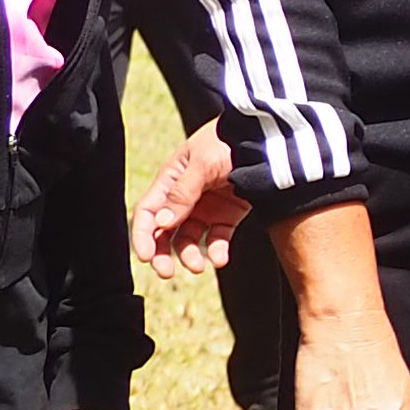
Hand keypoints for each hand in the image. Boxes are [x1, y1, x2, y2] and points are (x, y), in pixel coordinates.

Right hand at [137, 125, 244, 272]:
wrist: (266, 137)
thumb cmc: (229, 141)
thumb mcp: (203, 162)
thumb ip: (183, 192)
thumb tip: (163, 222)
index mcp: (170, 180)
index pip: (148, 213)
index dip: (143, 236)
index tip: (145, 257)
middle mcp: (185, 196)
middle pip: (165, 231)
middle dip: (162, 253)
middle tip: (166, 272)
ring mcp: (207, 206)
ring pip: (190, 239)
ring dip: (190, 255)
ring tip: (199, 267)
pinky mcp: (229, 214)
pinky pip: (218, 238)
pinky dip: (217, 251)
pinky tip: (220, 260)